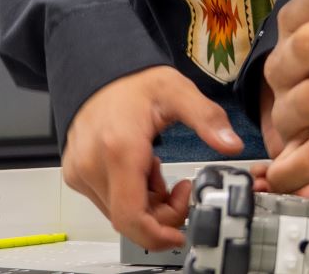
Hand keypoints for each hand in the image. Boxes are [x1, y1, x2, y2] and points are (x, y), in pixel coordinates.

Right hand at [61, 65, 242, 249]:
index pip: (131, 216)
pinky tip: (142, 171)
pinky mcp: (77, 175)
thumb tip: (231, 144)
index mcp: (119, 149)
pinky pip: (107, 202)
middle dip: (162, 215)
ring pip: (119, 214)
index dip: (157, 235)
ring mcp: (81, 172)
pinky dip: (131, 196)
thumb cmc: (134, 84)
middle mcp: (94, 165)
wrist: (97, 73)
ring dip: (147, 205)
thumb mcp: (178, 91)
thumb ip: (207, 118)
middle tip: (181, 189)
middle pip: (130, 219)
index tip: (179, 234)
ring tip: (159, 173)